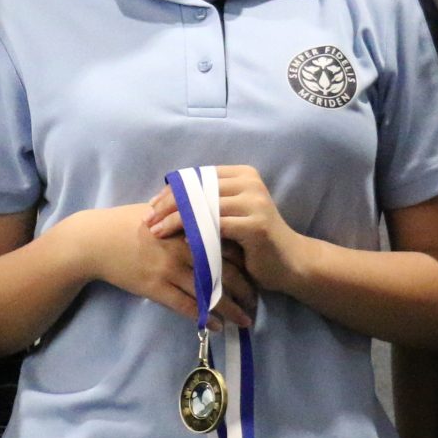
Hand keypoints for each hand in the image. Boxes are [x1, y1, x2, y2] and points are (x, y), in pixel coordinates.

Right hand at [87, 203, 256, 326]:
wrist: (96, 240)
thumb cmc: (128, 224)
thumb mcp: (162, 213)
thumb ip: (189, 218)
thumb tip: (216, 223)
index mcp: (189, 227)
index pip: (229, 246)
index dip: (248, 263)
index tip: (259, 275)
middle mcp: (184, 248)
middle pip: (226, 272)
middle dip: (246, 291)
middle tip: (258, 304)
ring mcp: (169, 268)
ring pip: (210, 292)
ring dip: (231, 310)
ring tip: (245, 321)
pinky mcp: (155, 287)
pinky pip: (187, 306)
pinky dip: (205, 318)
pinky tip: (217, 326)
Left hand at [147, 165, 308, 296]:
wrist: (289, 263)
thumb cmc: (253, 241)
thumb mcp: (228, 215)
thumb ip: (205, 203)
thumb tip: (163, 199)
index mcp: (242, 174)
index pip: (197, 176)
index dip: (171, 190)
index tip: (151, 205)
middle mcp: (250, 182)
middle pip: (197, 189)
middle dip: (168, 205)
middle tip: (147, 220)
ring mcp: (255, 202)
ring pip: (203, 206)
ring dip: (176, 220)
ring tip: (157, 232)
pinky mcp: (256, 225)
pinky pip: (217, 226)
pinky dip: (196, 233)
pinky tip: (183, 241)